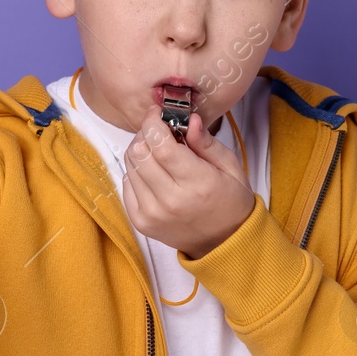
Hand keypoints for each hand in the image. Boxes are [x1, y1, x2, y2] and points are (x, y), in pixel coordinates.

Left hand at [120, 106, 255, 258]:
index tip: (157, 113)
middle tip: (159, 133)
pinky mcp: (141, 222)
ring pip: (129, 166)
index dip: (153, 123)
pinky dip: (137, 173)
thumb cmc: (230, 200)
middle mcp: (171, 201)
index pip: (160, 145)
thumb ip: (206, 142)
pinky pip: (126, 184)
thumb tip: (188, 120)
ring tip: (159, 154)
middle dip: (145, 134)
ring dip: (141, 152)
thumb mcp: (229, 166)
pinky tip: (154, 174)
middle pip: (139, 153)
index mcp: (197, 183)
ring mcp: (152, 214)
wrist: (225, 242)